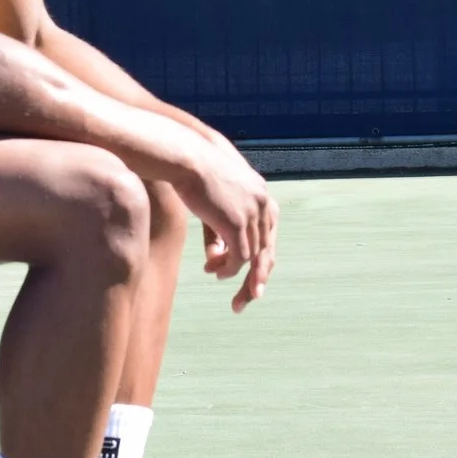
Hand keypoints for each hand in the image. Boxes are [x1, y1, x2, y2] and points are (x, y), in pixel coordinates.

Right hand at [174, 143, 278, 311]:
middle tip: (249, 298)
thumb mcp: (214, 204)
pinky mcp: (238, 222)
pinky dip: (228, 269)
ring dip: (234, 273)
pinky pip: (239, 257)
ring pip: (252, 258)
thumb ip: (219, 233)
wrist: (187, 158)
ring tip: (218, 277)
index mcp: (262, 197)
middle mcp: (264, 205)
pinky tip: (214, 272)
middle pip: (266, 251)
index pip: (269, 236)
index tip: (254, 281)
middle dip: (257, 277)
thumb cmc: (195, 176)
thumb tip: (216, 260)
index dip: (261, 260)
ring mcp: (253, 214)